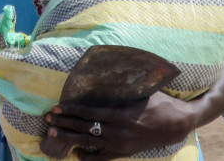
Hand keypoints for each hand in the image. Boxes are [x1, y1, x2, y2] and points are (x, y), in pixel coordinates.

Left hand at [41, 91, 196, 159]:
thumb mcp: (140, 90)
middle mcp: (117, 131)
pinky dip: (87, 156)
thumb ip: (121, 86)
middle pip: (84, 127)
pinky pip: (102, 158)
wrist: (176, 124)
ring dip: (69, 137)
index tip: (57, 107)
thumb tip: (105, 71)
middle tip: (47, 118)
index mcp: (120, 113)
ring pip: (88, 142)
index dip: (71, 109)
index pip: (89, 112)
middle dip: (64, 122)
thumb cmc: (158, 102)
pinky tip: (75, 153)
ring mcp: (120, 144)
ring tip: (52, 133)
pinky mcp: (124, 152)